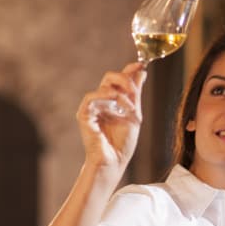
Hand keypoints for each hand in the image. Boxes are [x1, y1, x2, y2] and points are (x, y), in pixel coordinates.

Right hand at [77, 62, 146, 177]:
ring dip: (121, 94)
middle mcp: (101, 102)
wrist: (114, 161)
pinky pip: (90, 98)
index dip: (129, 69)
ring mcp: (92, 108)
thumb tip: (141, 71)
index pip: (118, 79)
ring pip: (104, 86)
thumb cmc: (122, 142)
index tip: (141, 64)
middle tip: (134, 90)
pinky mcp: (84, 115)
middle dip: (125, 79)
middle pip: (109, 77)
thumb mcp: (134, 114)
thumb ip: (135, 94)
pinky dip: (104, 96)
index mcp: (112, 101)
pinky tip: (115, 102)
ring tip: (129, 108)